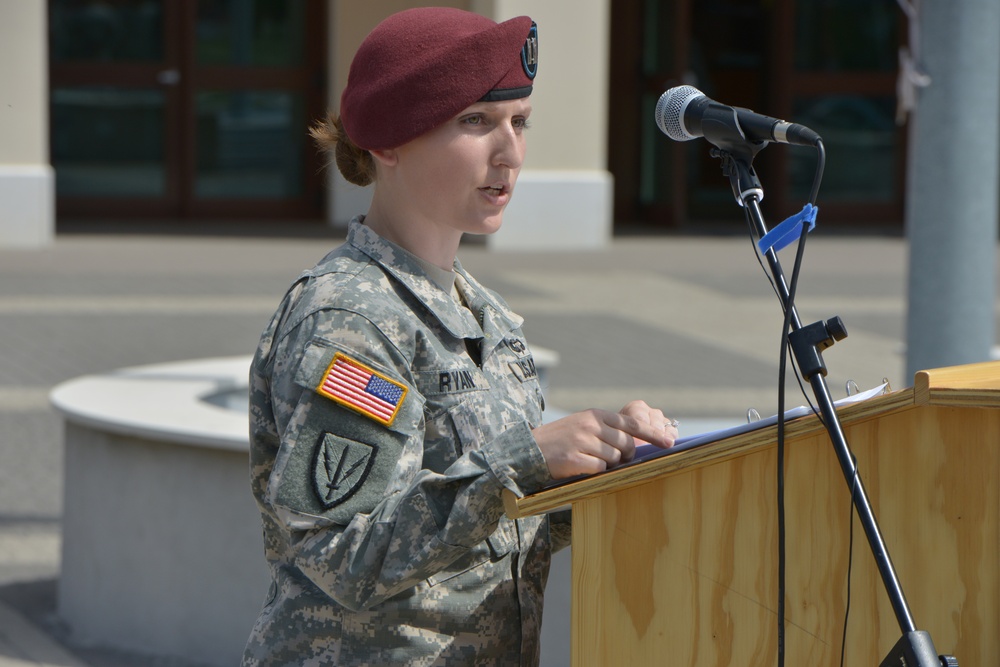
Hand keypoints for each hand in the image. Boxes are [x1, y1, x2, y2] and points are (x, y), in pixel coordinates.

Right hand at [531, 401, 676, 479]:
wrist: (529, 448)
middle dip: (624, 456)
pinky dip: (594, 471)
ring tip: (588, 459)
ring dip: (606, 464)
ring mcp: (582, 441)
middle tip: (611, 458)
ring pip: (614, 459)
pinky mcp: (574, 458)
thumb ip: (607, 429)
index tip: (669, 442)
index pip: (631, 423)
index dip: (652, 434)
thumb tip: (635, 443)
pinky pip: (599, 469)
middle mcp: (590, 425)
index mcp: (595, 415)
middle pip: (626, 444)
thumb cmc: (561, 439)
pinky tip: (580, 466)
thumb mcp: (583, 425)